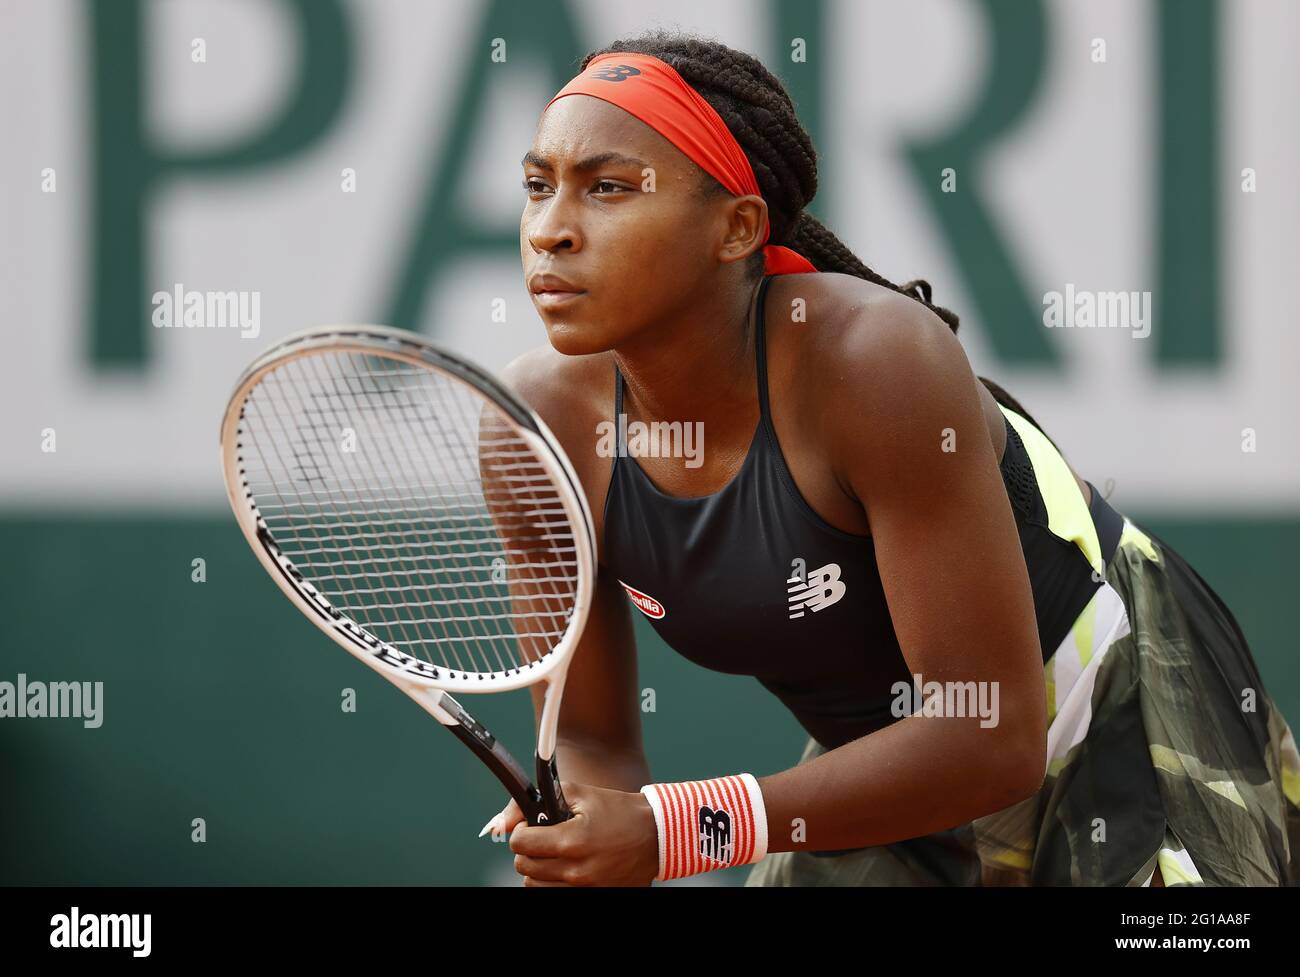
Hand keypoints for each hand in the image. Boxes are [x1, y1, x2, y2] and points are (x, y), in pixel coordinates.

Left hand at [482, 783, 658, 885]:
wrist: (656, 836)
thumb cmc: (618, 810)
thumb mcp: (580, 794)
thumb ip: (539, 799)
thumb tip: (503, 820)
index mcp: (571, 840)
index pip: (519, 843)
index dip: (521, 830)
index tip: (531, 825)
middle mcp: (575, 870)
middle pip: (523, 867)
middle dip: (529, 849)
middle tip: (544, 838)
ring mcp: (584, 889)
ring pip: (535, 886)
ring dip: (539, 869)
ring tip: (558, 853)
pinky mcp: (593, 897)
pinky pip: (556, 894)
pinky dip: (556, 882)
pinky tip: (569, 866)